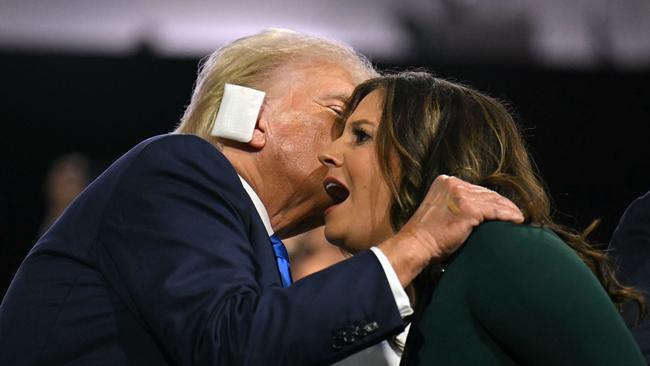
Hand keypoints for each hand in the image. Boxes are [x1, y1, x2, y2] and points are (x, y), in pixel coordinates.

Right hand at [379, 175, 523, 285]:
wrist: (415, 245)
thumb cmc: (426, 235)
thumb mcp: (438, 210)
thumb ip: (453, 204)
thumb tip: (477, 211)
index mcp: (444, 181)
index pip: (475, 188)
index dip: (491, 198)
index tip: (502, 206)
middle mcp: (452, 184)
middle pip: (486, 192)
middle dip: (502, 203)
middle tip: (515, 212)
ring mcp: (460, 195)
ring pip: (493, 200)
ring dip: (509, 209)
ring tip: (519, 217)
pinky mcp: (468, 209)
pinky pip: (495, 211)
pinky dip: (508, 216)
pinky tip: (517, 220)